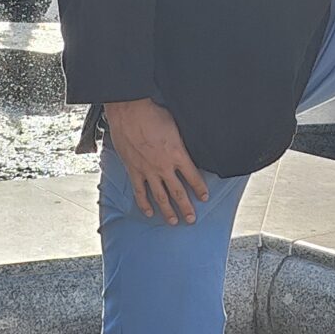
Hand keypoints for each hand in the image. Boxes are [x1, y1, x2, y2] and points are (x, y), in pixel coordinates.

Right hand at [103, 99, 210, 225]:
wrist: (129, 111)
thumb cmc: (153, 114)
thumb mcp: (176, 126)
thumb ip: (182, 142)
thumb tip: (188, 147)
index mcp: (178, 154)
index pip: (193, 177)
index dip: (200, 189)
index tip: (204, 197)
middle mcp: (164, 166)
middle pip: (178, 192)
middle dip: (186, 207)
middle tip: (191, 219)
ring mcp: (148, 170)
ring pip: (160, 196)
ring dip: (167, 211)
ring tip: (173, 221)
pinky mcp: (134, 170)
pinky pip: (139, 191)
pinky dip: (144, 204)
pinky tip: (148, 212)